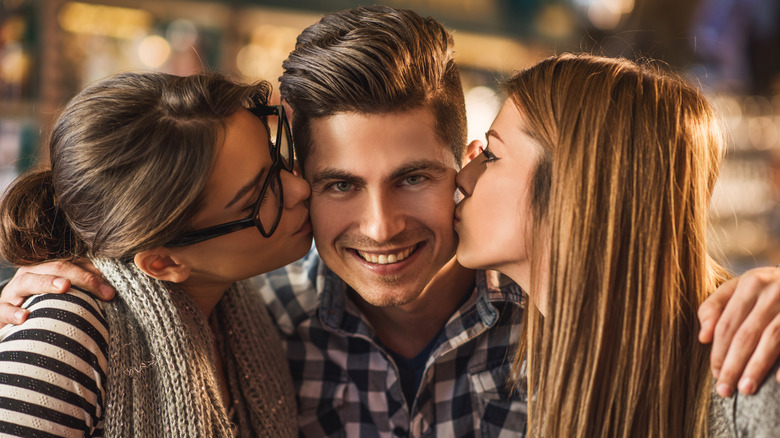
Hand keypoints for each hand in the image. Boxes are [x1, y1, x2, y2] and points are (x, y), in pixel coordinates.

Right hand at [0, 260, 115, 325]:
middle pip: (56, 267)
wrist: (9, 317)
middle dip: (80, 278)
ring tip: (64, 287)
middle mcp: (30, 274)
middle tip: (99, 288)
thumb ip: (83, 288)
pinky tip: (25, 317)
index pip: (73, 264)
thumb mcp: (61, 294)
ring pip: (29, 281)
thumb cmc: (41, 304)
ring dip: (47, 282)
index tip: (110, 292)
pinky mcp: (0, 310)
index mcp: (47, 267)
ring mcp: (14, 291)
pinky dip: (13, 313)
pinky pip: (4, 310)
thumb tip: (110, 291)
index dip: (92, 275)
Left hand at [698, 266, 779, 396]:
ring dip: (756, 367)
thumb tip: (703, 338)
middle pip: (746, 335)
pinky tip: (778, 381)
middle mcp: (773, 292)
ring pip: (771, 340)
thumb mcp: (740, 287)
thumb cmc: (767, 287)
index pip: (727, 324)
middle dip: (733, 365)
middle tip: (724, 389)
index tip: (716, 373)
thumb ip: (715, 307)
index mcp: (751, 284)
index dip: (719, 351)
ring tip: (745, 389)